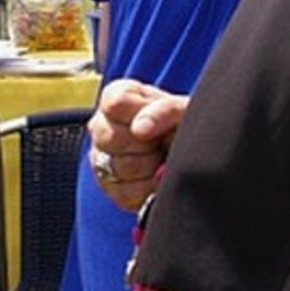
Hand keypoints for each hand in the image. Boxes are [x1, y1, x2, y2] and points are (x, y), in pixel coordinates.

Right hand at [86, 78, 187, 210]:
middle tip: (162, 143)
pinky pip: (124, 193)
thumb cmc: (184, 125)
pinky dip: (148, 189)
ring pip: (120, 166)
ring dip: (149, 167)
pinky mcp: (109, 189)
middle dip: (147, 144)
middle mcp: (101, 126)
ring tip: (161, 159)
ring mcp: (100, 158)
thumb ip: (165, 109)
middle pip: (112, 137)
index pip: (117, 104)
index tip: (159, 123)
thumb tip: (139, 129)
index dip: (143, 115)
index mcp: (117, 97)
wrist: (189, 154)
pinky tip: (157, 178)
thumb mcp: (183, 109)